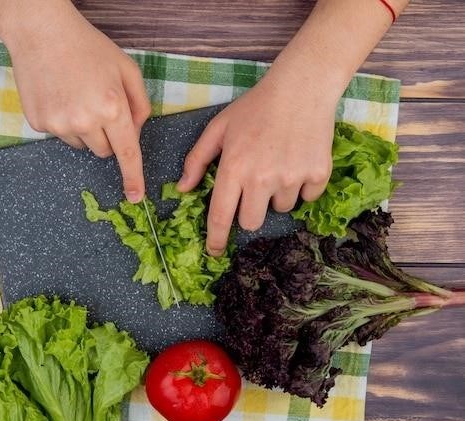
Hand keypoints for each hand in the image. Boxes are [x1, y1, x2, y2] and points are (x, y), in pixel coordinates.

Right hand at [0, 0, 150, 201]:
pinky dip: (63, 122)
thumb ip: (140, 105)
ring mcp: (58, 124)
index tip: (135, 197)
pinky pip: (59, 135)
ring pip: (81, 145)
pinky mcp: (38, 123)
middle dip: (108, 137)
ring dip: (84, 130)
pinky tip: (59, 97)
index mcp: (112, 107)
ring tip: (76, 96)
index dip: (133, 177)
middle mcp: (85, 121)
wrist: (41, 32)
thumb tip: (135, 133)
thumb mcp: (127, 70)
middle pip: (104, 152)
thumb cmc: (88, 47)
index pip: (127, 153)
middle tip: (99, 106)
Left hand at [177, 71, 336, 255]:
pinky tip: (298, 161)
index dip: (216, 240)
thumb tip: (182, 189)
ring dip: (276, 195)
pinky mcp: (318, 175)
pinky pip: (307, 198)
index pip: (221, 217)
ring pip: (281, 209)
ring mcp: (292, 178)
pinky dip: (302, 186)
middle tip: (254, 187)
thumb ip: (197, 160)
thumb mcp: (218, 128)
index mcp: (234, 169)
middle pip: (251, 222)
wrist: (301, 87)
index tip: (214, 252)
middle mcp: (262, 179)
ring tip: (279, 164)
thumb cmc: (254, 107)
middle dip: (249, 212)